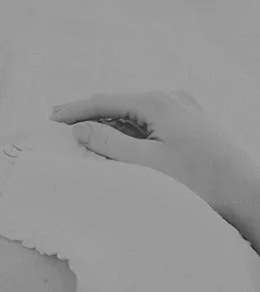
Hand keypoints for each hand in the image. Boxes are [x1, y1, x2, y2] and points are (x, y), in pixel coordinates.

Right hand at [51, 89, 252, 218]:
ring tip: (85, 132)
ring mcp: (185, 109)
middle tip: (61, 122)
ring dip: (112, 123)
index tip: (51, 118)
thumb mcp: (147, 164)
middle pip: (120, 104)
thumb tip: (79, 128)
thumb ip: (109, 143)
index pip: (105, 101)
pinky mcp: (193, 123)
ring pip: (137, 113)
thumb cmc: (199, 182)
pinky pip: (153, 121)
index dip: (76, 110)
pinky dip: (132, 129)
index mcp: (158, 102)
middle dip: (91, 114)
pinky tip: (120, 140)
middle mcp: (172, 98)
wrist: (247, 193)